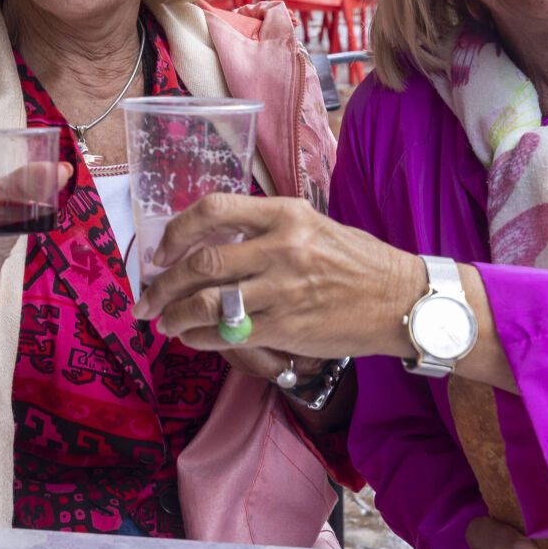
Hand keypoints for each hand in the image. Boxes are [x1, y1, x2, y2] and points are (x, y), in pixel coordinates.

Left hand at [131, 192, 418, 361]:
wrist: (401, 299)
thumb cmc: (356, 261)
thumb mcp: (312, 225)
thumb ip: (264, 229)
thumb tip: (211, 242)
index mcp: (285, 214)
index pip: (213, 210)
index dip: (176, 231)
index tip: (161, 251)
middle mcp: (282, 248)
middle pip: (202, 263)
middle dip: (163, 285)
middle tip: (146, 298)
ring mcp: (284, 290)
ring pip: (210, 303)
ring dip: (176, 315)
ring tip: (164, 322)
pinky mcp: (288, 327)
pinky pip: (231, 334)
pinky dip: (202, 338)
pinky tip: (193, 338)